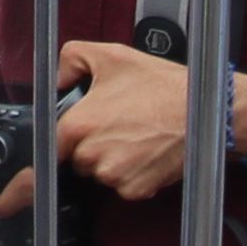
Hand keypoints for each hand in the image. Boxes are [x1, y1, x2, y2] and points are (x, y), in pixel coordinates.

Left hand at [51, 42, 192, 199]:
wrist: (202, 111)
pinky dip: (131, 172)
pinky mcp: (137, 190)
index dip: (55, 146)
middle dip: (90, 144)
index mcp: (79, 125)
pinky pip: (123, 185)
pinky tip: (144, 150)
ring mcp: (116, 176)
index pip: (50, 145)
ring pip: (100, 172)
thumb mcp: (109, 55)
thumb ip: (70, 59)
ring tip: (133, 134)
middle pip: (77, 158)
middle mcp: (93, 155)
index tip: (45, 162)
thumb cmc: (160, 85)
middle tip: (115, 124)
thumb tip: (57, 79)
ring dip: (111, 159)